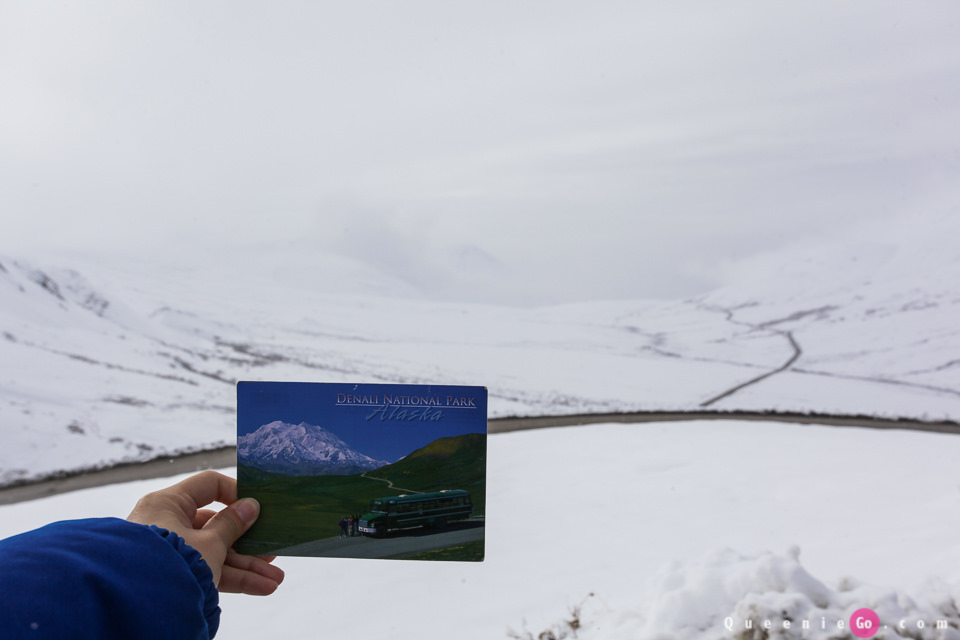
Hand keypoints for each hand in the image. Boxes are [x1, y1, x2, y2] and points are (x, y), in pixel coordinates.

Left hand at [127, 470, 284, 594]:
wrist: (133, 608)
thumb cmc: (171, 563)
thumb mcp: (210, 543)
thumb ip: (232, 525)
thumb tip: (251, 506)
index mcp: (169, 503)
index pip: (208, 485)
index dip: (236, 494)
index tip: (259, 507)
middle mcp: (167, 523)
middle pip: (217, 526)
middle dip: (248, 544)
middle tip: (272, 551)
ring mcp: (169, 552)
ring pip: (215, 553)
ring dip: (246, 566)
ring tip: (274, 579)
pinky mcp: (172, 575)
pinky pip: (207, 571)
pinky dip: (232, 579)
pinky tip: (262, 588)